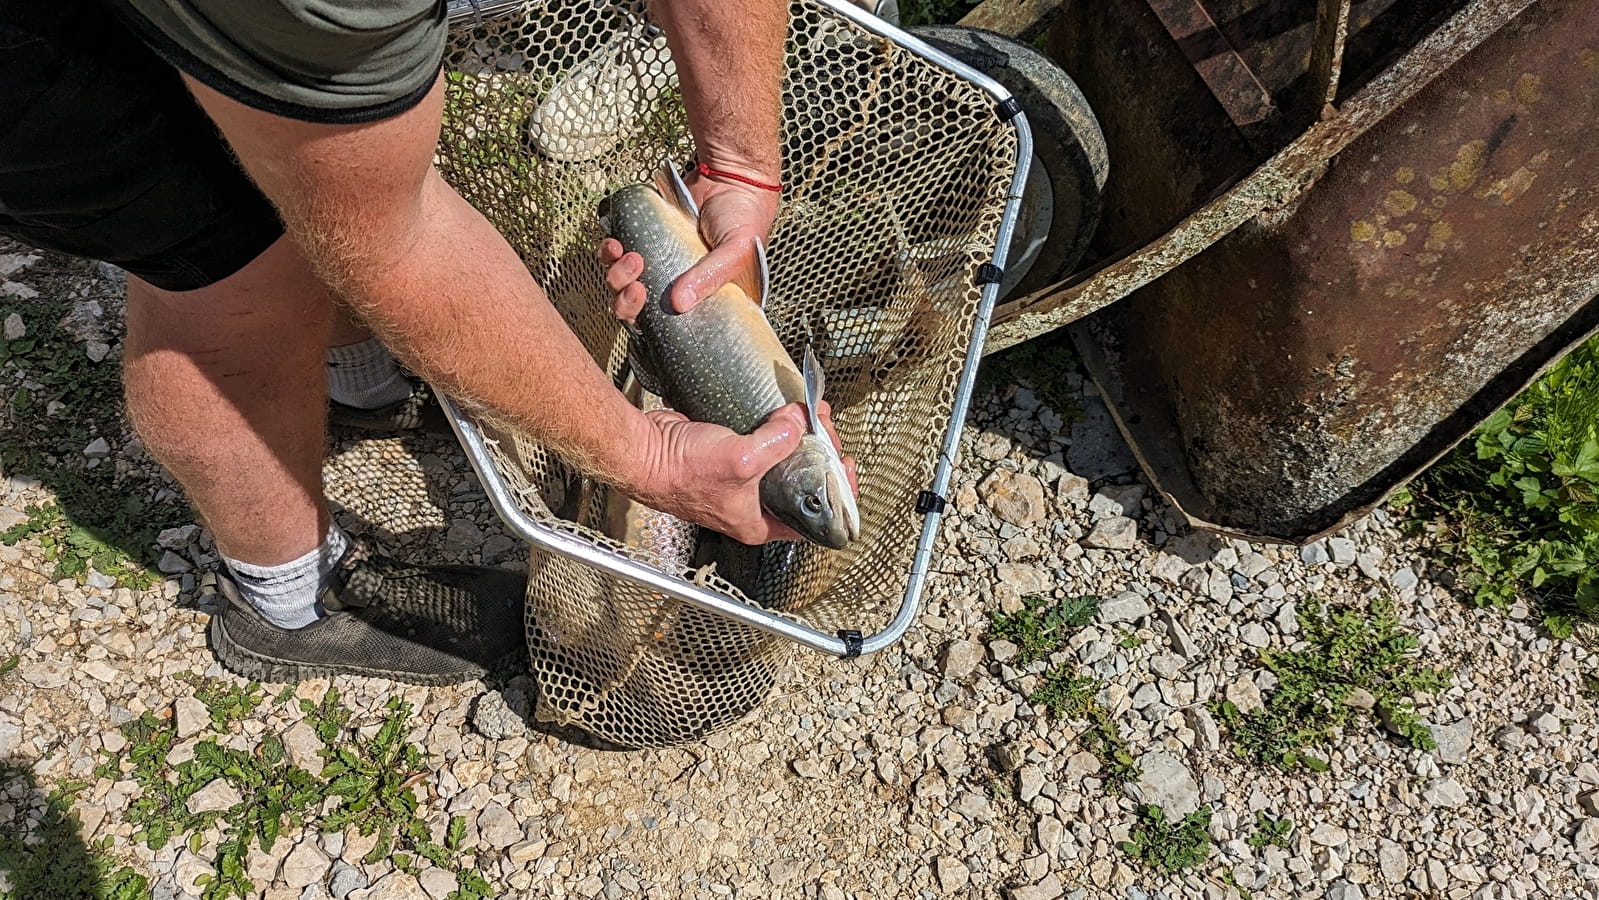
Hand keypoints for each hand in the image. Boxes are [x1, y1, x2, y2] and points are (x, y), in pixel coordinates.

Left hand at [599, 166, 779, 322]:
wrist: (733, 175)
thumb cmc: (744, 216)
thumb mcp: (737, 251)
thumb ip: (711, 276)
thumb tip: (678, 303)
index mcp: (699, 298)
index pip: (665, 325)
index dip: (644, 322)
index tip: (642, 302)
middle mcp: (675, 284)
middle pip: (636, 308)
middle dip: (625, 301)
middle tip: (635, 284)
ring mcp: (658, 262)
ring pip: (621, 282)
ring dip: (615, 275)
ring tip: (627, 256)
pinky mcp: (645, 237)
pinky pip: (617, 253)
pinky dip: (610, 251)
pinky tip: (616, 243)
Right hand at [623, 400, 858, 545]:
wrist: (642, 452)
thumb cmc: (679, 472)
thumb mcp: (741, 460)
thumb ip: (778, 442)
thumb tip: (799, 421)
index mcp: (758, 523)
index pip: (813, 517)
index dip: (837, 493)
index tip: (848, 468)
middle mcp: (752, 505)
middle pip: (801, 480)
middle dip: (818, 452)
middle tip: (824, 427)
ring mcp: (740, 479)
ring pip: (783, 459)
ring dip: (800, 436)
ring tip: (810, 413)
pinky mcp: (728, 454)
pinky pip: (762, 441)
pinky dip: (775, 426)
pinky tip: (784, 410)